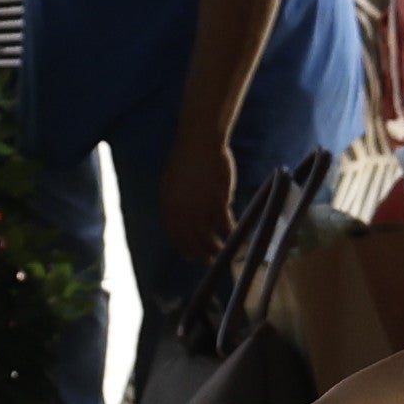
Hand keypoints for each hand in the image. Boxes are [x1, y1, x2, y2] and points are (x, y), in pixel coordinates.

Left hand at [161, 133, 237, 265]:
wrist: (199, 143)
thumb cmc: (184, 160)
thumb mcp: (171, 185)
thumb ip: (176, 205)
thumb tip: (185, 223)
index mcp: (169, 207)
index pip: (176, 236)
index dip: (185, 248)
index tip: (191, 256)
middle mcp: (183, 213)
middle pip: (193, 241)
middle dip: (202, 253)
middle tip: (210, 260)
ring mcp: (201, 209)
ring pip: (210, 237)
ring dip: (218, 247)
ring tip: (224, 251)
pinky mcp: (219, 202)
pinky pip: (225, 224)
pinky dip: (231, 232)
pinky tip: (235, 235)